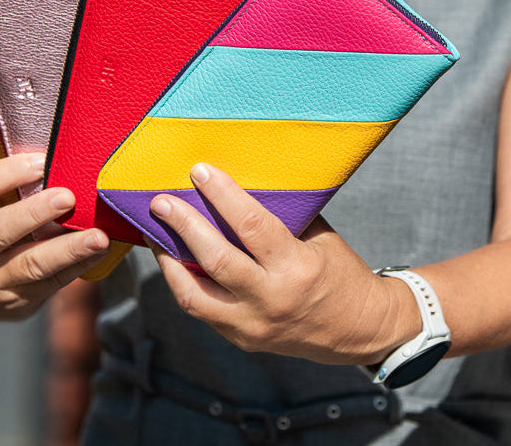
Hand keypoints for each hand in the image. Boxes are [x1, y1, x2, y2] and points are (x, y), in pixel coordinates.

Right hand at [0, 153, 111, 320]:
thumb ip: (11, 183)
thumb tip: (63, 155)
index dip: (8, 173)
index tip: (42, 161)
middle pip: (0, 230)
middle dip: (35, 213)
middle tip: (67, 197)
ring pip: (30, 264)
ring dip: (68, 249)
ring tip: (98, 237)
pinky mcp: (17, 300)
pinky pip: (51, 283)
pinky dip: (78, 266)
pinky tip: (98, 252)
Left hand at [149, 163, 417, 364]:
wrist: (358, 328)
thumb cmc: (339, 270)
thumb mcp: (318, 236)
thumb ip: (280, 215)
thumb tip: (238, 181)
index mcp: (296, 267)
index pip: (251, 226)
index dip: (223, 195)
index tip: (200, 171)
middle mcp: (271, 299)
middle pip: (216, 260)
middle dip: (184, 225)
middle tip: (161, 200)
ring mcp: (253, 326)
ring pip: (195, 295)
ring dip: (168, 261)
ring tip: (153, 233)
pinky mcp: (242, 339)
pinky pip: (202, 311)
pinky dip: (183, 283)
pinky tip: (172, 260)